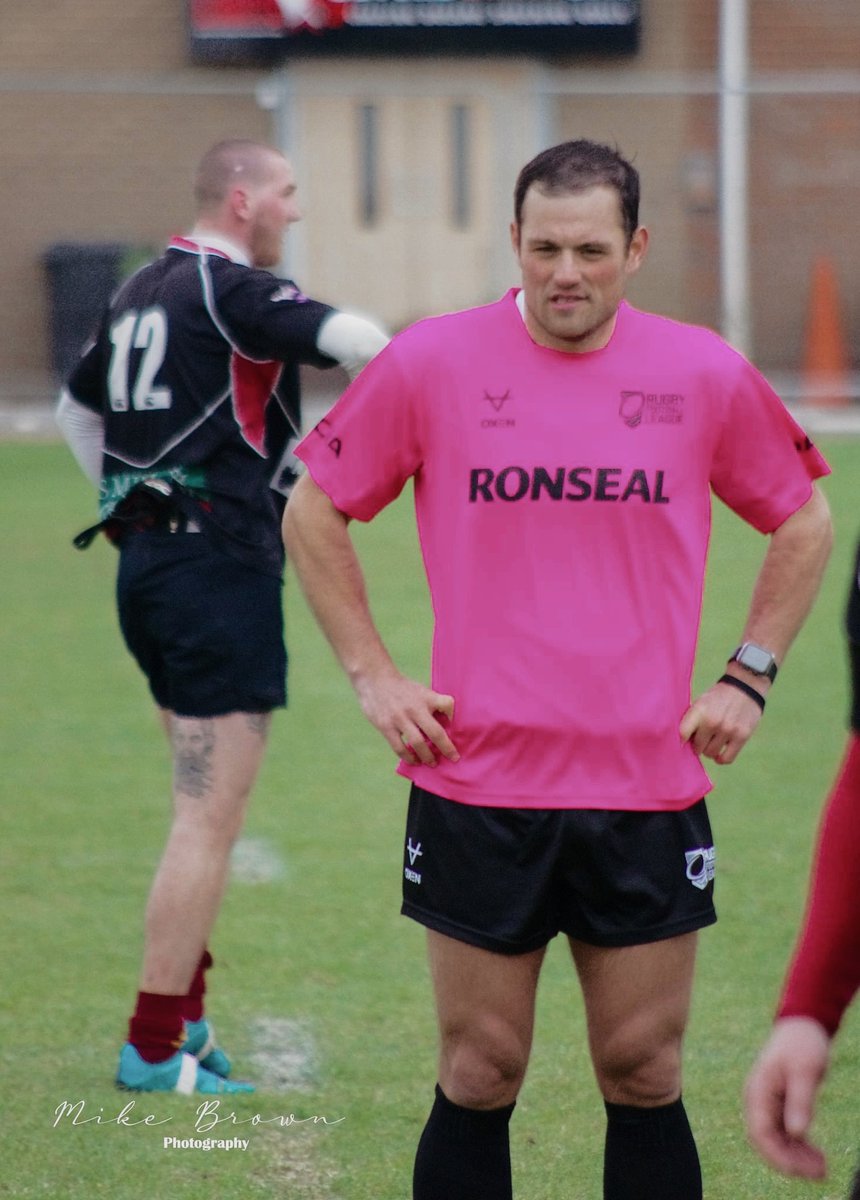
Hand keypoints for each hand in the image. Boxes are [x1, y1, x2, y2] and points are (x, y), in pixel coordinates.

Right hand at [353, 668, 458, 766]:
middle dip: (446, 748)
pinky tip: (414, 760)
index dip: (455, 717)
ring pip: (418, 743)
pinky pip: (399, 748)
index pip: (448, 705)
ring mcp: (399, 718)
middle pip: (435, 732)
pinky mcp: (385, 726)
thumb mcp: (421, 690)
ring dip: (427, 756)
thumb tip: (445, 725)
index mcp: (426, 697)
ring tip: (432, 763)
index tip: (458, 729)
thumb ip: (432, 705)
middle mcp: (415, 708)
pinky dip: (409, 757)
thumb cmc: (402, 688)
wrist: (374, 679)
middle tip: (453, 758)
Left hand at [679, 678, 763, 763]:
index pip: (682, 734)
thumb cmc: (718, 697)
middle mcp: (713, 721)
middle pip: (697, 747)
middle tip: (701, 739)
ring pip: (710, 753)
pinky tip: (719, 754)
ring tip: (711, 742)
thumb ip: (692, 720)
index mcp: (700, 710)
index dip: (681, 741)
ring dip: (709, 750)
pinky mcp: (742, 736)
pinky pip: (726, 758)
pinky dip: (720, 759)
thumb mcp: (701, 703)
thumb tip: (681, 742)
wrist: (745, 686)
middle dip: (697, 745)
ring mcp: (728, 730)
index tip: (683, 741)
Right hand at [744, 1017, 830, 1178]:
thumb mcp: (805, 1071)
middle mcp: (758, 1100)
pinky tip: (816, 1154)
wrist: (802, 1025)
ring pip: (776, 1140)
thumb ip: (800, 1101)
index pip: (760, 1133)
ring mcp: (767, 1103)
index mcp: (758, 1091)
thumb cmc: (802, 1044)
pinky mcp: (779, 1104)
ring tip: (822, 1166)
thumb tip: (796, 1133)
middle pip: (767, 1141)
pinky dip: (798, 1146)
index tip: (800, 1171)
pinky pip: (784, 1132)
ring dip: (796, 1156)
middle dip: (790, 1161)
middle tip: (821, 1172)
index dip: (778, 1156)